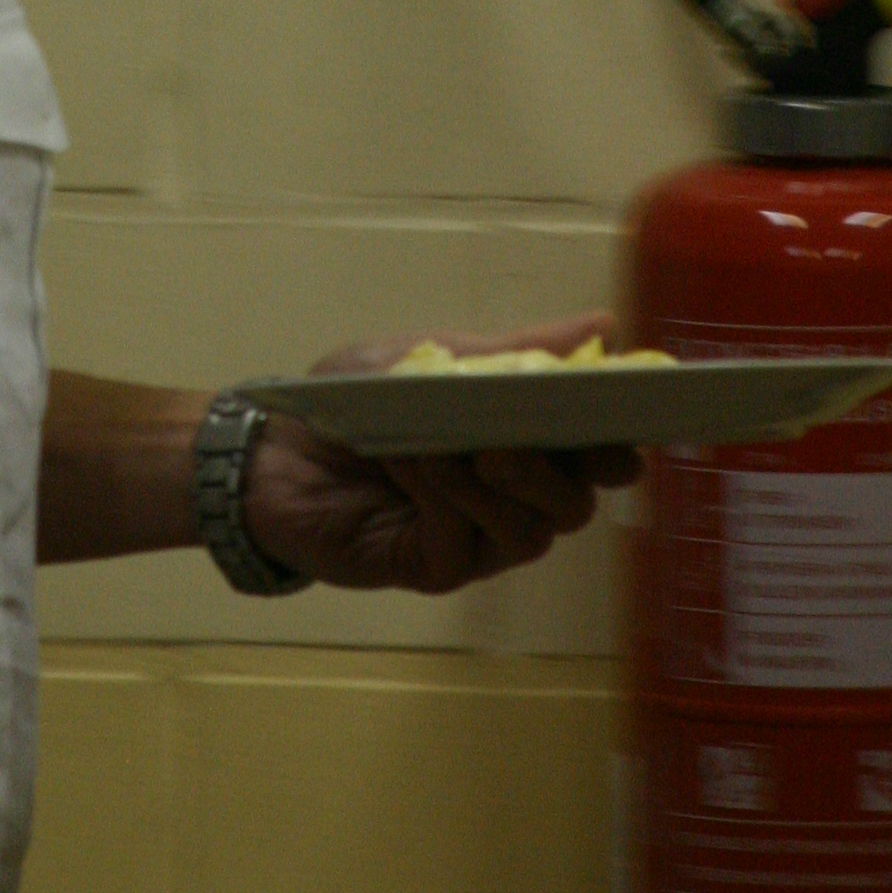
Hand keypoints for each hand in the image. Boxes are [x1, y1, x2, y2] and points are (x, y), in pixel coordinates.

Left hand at [238, 316, 639, 596]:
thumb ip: (518, 353)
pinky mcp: (434, 566)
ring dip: (493, 483)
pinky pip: (462, 542)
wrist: (274, 448)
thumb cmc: (358, 402)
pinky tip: (413, 461)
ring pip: (527, 532)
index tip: (618, 425)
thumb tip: (604, 326)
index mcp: (524, 448)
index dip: (615, 447)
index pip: (595, 460)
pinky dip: (444, 496)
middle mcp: (511, 501)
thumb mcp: (435, 360)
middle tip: (518, 440)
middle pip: (573, 506)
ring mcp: (476, 541)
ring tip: (456, 445)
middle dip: (556, 472)